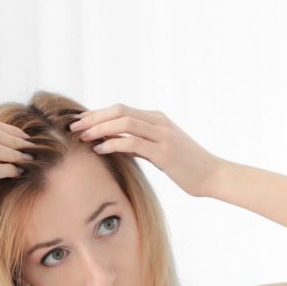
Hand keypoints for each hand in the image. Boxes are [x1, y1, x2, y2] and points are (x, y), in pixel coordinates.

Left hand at [70, 104, 223, 196]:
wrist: (212, 176)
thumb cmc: (187, 167)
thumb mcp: (161, 151)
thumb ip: (140, 144)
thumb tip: (116, 144)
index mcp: (158, 119)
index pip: (121, 109)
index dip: (98, 114)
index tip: (80, 122)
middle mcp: (159, 123)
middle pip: (119, 111)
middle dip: (94, 117)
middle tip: (74, 127)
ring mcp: (163, 136)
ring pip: (124, 122)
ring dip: (100, 129)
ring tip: (83, 137)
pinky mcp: (164, 152)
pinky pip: (133, 143)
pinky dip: (113, 144)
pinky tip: (100, 150)